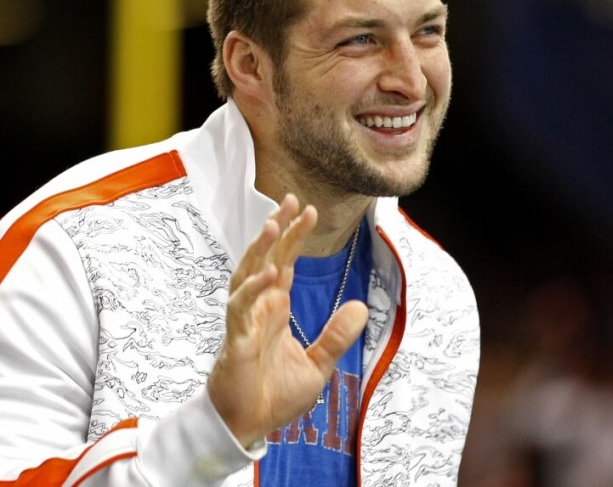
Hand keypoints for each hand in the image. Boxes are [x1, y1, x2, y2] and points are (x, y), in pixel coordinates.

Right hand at [207, 194, 368, 448]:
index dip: (294, 237)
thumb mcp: (318, 366)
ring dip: (259, 249)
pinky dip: (253, 288)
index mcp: (275, 309)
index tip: (308, 211)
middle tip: (291, 200)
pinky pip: (241, 307)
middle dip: (277, 229)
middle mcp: (259, 308)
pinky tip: (269, 272)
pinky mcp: (235, 339)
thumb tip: (361, 307)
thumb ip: (336, 336)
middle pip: (265, 258)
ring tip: (273, 224)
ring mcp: (244, 321)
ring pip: (247, 274)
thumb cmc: (273, 397)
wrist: (247, 427)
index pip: (284, 263)